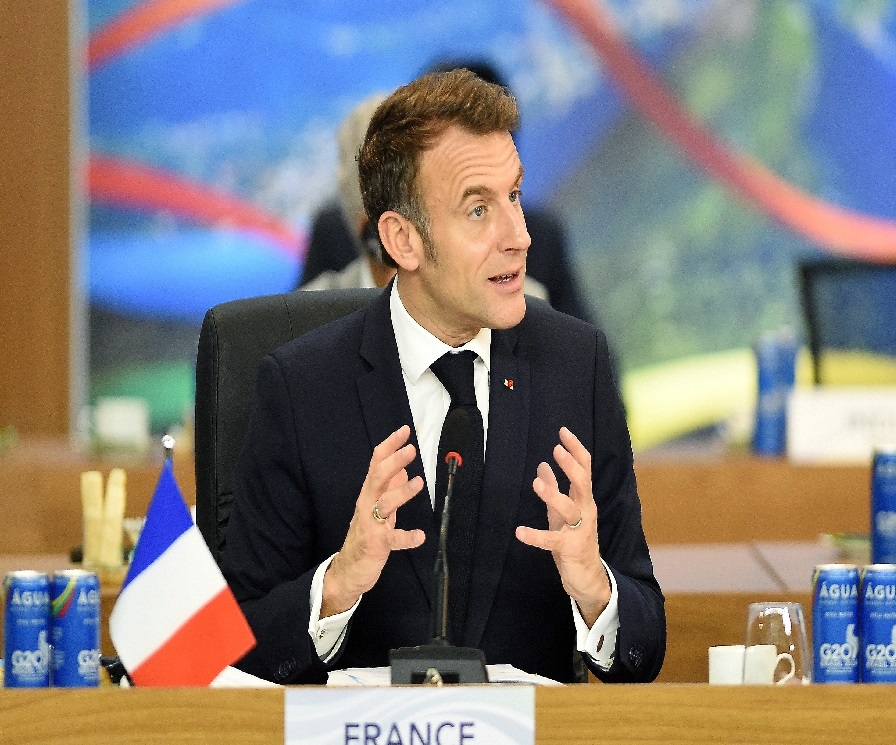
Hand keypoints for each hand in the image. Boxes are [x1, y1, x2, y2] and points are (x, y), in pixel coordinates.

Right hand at [321, 425, 424, 616]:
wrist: (348, 569)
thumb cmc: (366, 534)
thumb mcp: (378, 507)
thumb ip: (389, 488)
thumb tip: (403, 468)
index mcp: (369, 493)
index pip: (377, 463)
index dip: (390, 446)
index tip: (405, 430)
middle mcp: (367, 504)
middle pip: (377, 477)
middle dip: (394, 462)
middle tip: (411, 449)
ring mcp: (370, 524)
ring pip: (384, 504)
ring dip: (401, 492)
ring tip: (419, 482)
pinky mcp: (376, 545)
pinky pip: (392, 540)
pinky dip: (406, 537)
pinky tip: (420, 536)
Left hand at [515, 427, 609, 625]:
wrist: (587, 577)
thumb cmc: (574, 540)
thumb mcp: (561, 511)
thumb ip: (554, 488)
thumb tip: (542, 465)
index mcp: (583, 499)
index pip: (584, 468)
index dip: (575, 449)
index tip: (563, 431)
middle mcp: (585, 511)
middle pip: (582, 483)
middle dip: (571, 466)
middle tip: (556, 450)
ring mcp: (579, 530)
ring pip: (569, 509)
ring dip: (553, 495)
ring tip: (536, 483)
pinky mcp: (569, 549)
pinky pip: (552, 540)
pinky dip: (535, 536)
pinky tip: (519, 532)